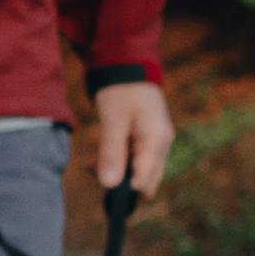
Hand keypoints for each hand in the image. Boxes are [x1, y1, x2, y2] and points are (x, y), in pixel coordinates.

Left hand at [93, 74, 174, 206]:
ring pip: (141, 172)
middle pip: (147, 181)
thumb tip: (108, 185)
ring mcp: (158, 142)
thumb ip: (112, 153)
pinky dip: (121, 163)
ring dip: (119, 173)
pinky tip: (100, 159)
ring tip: (91, 165)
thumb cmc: (120, 90)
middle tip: (94, 172)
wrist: (128, 65)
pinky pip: (138, 160)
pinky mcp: (150, 139)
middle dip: (121, 184)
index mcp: (157, 140)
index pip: (144, 180)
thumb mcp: (112, 120)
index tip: (100, 184)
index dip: (123, 189)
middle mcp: (163, 144)